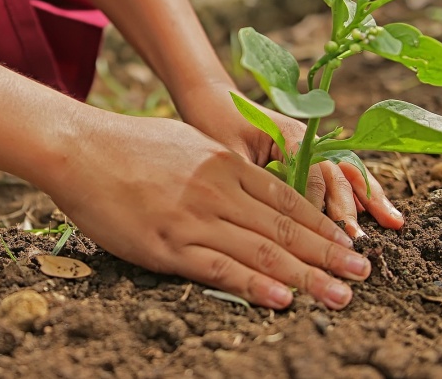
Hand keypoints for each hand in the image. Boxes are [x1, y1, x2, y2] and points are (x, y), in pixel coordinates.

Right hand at [44, 114, 371, 309]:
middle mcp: (218, 190)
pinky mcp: (167, 244)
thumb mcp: (187, 142)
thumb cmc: (128, 145)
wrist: (79, 148)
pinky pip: (219, 269)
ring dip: (307, 276)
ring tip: (340, 295)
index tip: (349, 243)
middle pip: (285, 229)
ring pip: (262, 252)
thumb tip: (249, 183)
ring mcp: (194, 218)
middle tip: (363, 274)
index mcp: (225, 164)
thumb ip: (221, 165)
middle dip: (329, 254)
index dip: (323, 225)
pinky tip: (283, 299)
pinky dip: (254, 286)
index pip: (287, 200)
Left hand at [173, 81, 404, 237]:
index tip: (323, 237)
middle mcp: (309, 139)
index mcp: (290, 136)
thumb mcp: (228, 154)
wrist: (213, 99)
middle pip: (336, 175)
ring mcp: (314, 145)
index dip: (318, 208)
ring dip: (370, 199)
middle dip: (349, 209)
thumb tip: (269, 217)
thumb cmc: (214, 125)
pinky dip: (362, 192)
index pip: (312, 176)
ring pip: (348, 173)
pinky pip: (342, 173)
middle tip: (358, 242)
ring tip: (394, 223)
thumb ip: (253, 179)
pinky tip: (383, 212)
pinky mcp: (312, 154)